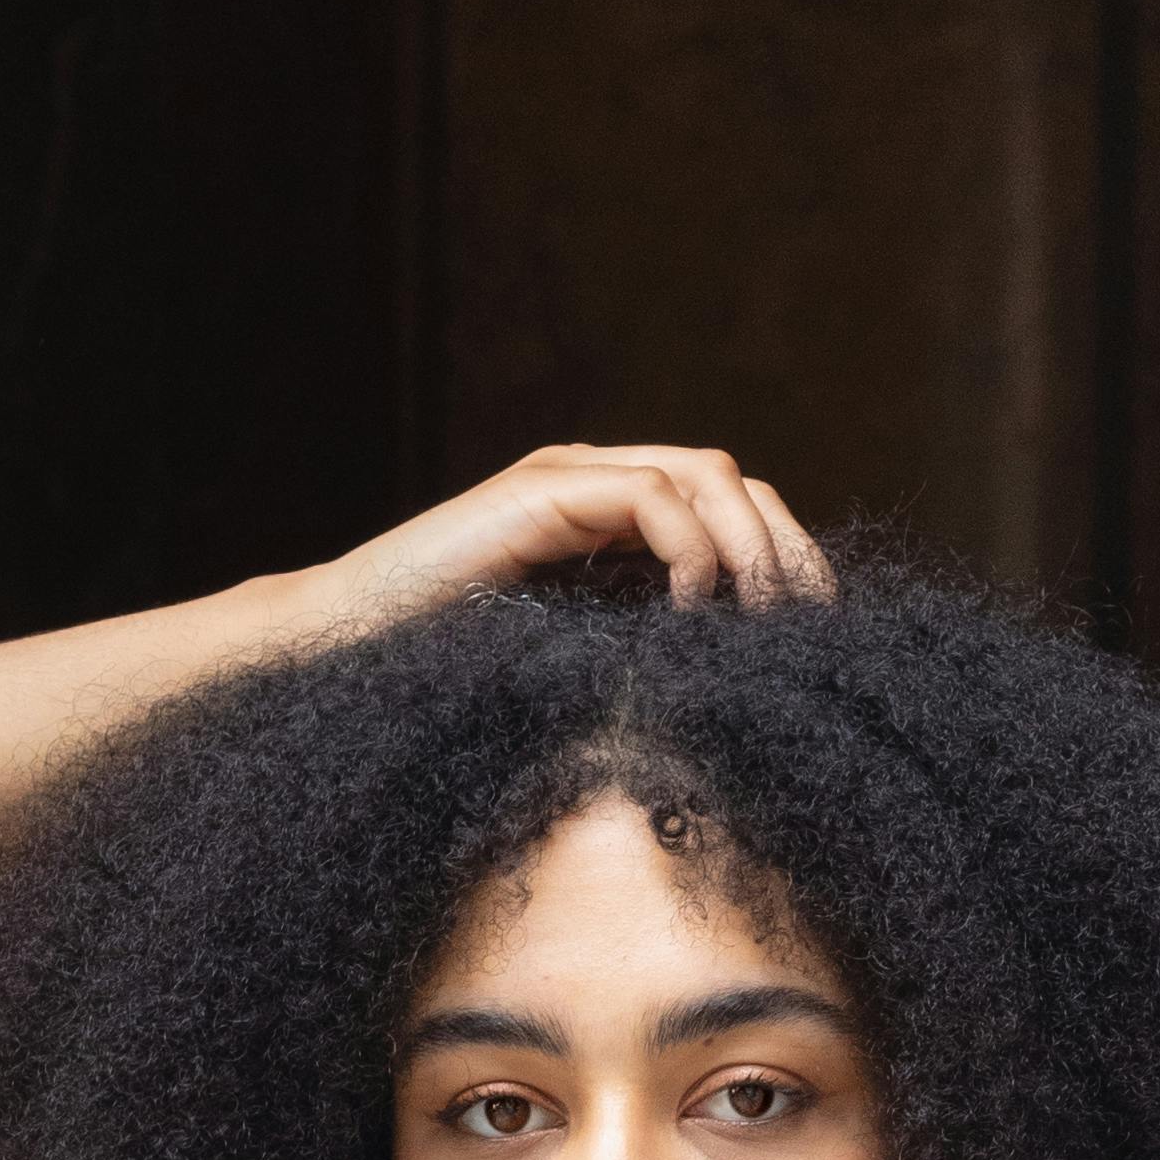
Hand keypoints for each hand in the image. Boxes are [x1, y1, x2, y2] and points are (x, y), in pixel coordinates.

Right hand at [315, 443, 835, 633]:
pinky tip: (691, 614)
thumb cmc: (448, 671)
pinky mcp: (542, 492)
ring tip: (763, 619)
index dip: (785, 561)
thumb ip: (645, 646)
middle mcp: (596, 480)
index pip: (732, 509)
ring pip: (707, 476)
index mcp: (610, 516)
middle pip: (736, 482)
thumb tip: (741, 683)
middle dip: (787, 549)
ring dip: (752, 547)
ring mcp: (568, 478)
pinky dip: (693, 552)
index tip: (816, 633)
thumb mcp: (581, 661)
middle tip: (811, 625)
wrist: (344, 650)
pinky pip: (652, 497)